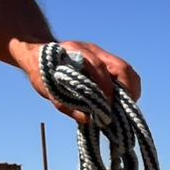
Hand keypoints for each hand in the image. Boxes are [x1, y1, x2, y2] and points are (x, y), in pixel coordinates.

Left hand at [12, 39, 141, 122]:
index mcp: (75, 52)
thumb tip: (88, 120)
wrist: (39, 55)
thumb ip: (66, 104)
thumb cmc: (42, 72)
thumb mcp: (48, 90)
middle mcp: (93, 50)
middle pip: (122, 67)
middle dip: (127, 91)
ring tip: (126, 108)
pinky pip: (126, 74)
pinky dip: (129, 88)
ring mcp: (102, 54)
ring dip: (131, 90)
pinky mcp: (108, 61)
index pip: (99, 68)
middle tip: (123, 110)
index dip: (106, 89)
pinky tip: (122, 101)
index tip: (106, 108)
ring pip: (128, 70)